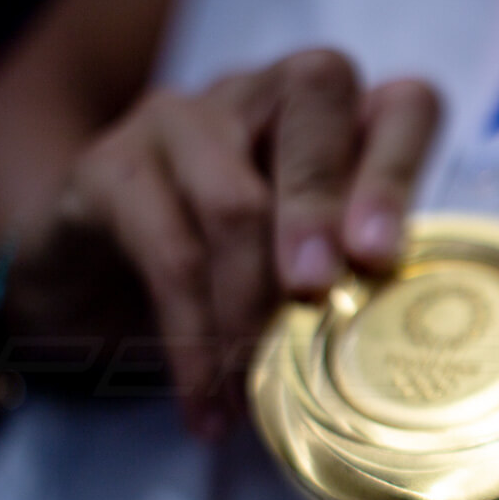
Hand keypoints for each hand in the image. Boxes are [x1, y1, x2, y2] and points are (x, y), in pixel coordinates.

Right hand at [6, 49, 439, 436]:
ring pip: (235, 197)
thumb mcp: (312, 275)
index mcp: (342, 119)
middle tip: (316, 296)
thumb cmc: (237, 279)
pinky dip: (195, 343)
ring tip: (259, 393)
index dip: (398, 169)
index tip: (380, 255)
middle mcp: (269, 93)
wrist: (95, 287)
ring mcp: (187, 117)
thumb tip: (396, 348)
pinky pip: (167, 254)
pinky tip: (208, 406)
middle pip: (316, 97)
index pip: (403, 105)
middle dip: (320, 209)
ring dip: (253, 308)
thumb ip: (359, 278)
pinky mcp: (112, 163)